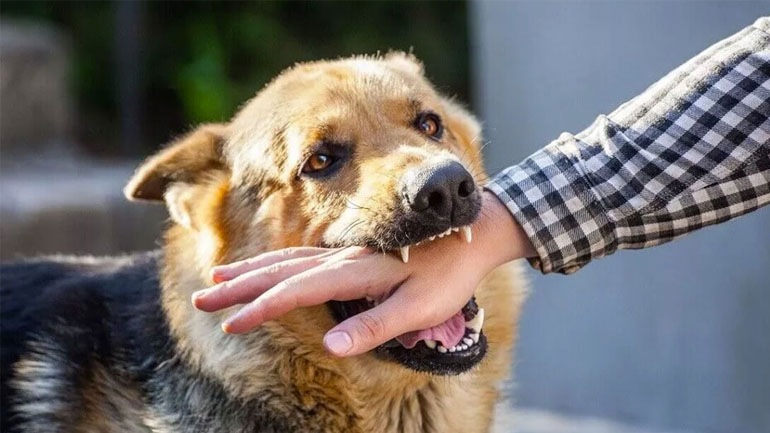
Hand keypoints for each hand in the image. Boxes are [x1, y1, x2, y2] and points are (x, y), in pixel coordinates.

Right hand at [192, 191, 533, 355]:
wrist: (474, 232)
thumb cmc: (450, 275)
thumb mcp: (420, 308)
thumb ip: (376, 326)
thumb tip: (331, 346)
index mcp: (357, 272)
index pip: (298, 291)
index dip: (262, 308)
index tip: (232, 323)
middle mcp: (343, 258)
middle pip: (280, 270)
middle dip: (239, 285)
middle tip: (203, 296)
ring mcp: (346, 253)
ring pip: (287, 259)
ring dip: (251, 270)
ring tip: (218, 276)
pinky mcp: (352, 254)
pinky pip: (303, 256)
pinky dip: (275, 262)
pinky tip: (266, 268)